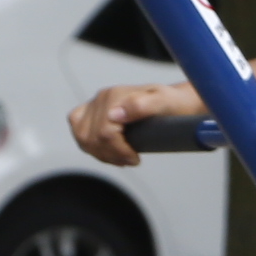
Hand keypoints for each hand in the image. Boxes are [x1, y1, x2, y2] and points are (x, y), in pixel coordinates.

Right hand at [70, 82, 189, 167]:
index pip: (104, 133)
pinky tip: (109, 152)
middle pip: (91, 138)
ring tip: (123, 158)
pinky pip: (79, 131)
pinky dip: (91, 147)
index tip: (135, 159)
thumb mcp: (165, 103)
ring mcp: (95, 105)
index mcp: (115, 96)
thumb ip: (142, 106)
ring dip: (101, 154)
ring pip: (83, 138)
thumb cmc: (173, 104)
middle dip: (112, 154)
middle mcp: (101, 98)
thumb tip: (115, 115)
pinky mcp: (92, 112)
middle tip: (131, 160)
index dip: (119, 151)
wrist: (175, 102)